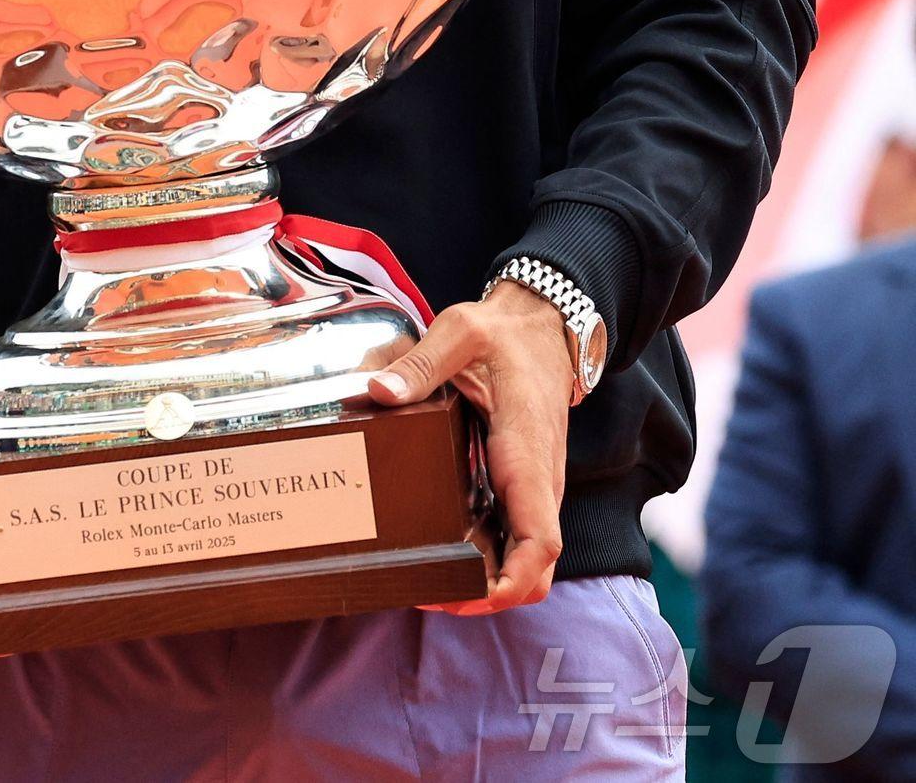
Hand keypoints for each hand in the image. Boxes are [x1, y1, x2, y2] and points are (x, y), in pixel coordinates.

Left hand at [368, 279, 573, 614]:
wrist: (545, 328)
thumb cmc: (506, 335)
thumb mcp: (462, 332)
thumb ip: (422, 363)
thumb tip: (380, 392)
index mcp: (527, 453)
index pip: (540, 541)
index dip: (511, 581)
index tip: (469, 596)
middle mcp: (539, 481)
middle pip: (536, 570)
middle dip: (489, 597)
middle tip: (427, 595)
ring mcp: (534, 489)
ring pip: (527, 560)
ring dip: (488, 584)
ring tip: (427, 581)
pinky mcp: (523, 486)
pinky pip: (516, 539)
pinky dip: (491, 560)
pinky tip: (446, 554)